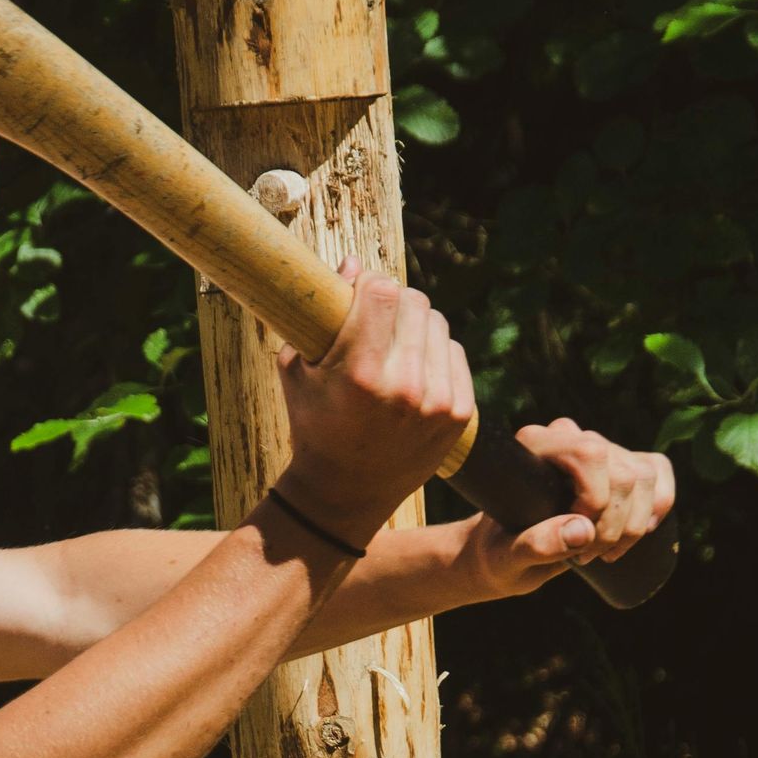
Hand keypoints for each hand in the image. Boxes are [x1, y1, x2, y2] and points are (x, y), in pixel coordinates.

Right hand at [274, 263, 476, 548]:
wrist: (346, 492)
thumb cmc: (313, 424)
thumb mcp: (298, 371)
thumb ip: (321, 315)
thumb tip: (355, 264)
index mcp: (360, 375)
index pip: (384, 293)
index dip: (371, 284)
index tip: (360, 292)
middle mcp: (405, 388)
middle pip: (415, 303)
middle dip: (394, 302)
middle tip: (376, 318)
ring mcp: (437, 402)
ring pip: (438, 324)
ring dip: (415, 326)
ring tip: (392, 348)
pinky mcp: (460, 413)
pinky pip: (454, 352)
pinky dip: (434, 353)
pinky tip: (413, 371)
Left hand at [450, 418, 675, 599]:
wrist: (505, 552)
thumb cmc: (500, 554)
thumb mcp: (507, 558)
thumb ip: (535, 545)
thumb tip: (583, 531)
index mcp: (535, 445)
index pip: (590, 454)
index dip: (597, 500)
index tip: (578, 539)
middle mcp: (569, 438)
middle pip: (623, 470)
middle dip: (615, 524)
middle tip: (588, 557)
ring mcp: (598, 448)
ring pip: (645, 474)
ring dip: (635, 523)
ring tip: (605, 553)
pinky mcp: (621, 464)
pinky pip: (658, 470)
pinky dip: (660, 504)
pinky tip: (641, 531)